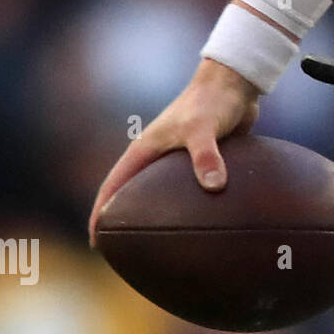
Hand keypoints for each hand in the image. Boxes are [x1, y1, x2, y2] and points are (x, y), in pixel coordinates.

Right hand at [88, 58, 260, 245]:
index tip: (96, 243)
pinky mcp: (205, 158)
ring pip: (165, 193)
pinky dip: (194, 206)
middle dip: (127, 221)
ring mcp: (180, 157)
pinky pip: (194, 188)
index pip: (114, 186)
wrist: (236, 81)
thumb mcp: (204, 127)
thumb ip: (206, 156)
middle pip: (135, 194)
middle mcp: (159, 154)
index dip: (101, 214)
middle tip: (126, 252)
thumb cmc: (212, 101)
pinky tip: (207, 226)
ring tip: (165, 245)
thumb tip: (214, 187)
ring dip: (162, 215)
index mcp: (146, 149)